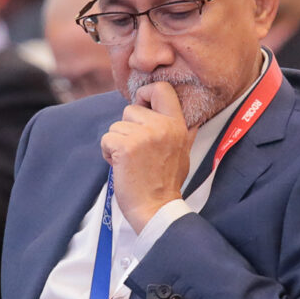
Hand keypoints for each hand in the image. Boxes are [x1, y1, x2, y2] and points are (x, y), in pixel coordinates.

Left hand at [100, 81, 192, 230]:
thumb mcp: (183, 152)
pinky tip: (122, 166)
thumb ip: (184, 132)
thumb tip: (192, 119)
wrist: (156, 209)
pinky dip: (108, 153)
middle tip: (137, 151)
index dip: (146, 93)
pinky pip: (107, 139)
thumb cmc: (166, 183)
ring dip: (117, 143)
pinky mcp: (125, 148)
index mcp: (177, 125)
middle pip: (130, 109)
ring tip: (131, 161)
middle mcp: (162, 126)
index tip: (141, 107)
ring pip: (116, 126)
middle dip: (127, 128)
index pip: (161, 89)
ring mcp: (144, 136)